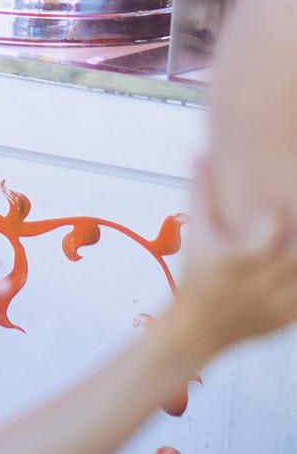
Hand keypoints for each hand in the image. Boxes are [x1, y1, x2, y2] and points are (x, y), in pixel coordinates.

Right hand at [174, 160, 296, 358]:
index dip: (276, 209)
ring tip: (295, 236)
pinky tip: (294, 261)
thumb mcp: (198, 232)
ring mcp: (281, 302)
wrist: (198, 328)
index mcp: (242, 256)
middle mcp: (265, 280)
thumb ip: (201, 192)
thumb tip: (199, 154)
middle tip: (295, 214)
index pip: (274, 222)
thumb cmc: (197, 274)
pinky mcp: (290, 317)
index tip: (271, 205)